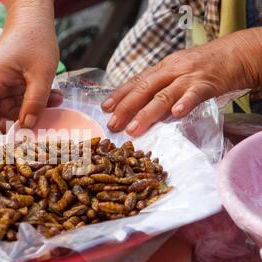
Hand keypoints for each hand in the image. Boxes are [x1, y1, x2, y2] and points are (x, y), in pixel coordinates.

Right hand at [0, 1, 60, 132]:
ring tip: (55, 98)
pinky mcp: (4, 79)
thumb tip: (28, 127)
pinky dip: (31, 97)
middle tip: (47, 113)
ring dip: (32, 106)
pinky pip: (15, 96)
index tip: (19, 129)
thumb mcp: (41, 75)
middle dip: (24, 115)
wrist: (32, 17)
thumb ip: (35, 103)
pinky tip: (50, 93)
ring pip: (11, 105)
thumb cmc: (35, 40)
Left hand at [101, 27, 261, 135]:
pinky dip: (184, 103)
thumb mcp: (175, 71)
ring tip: (134, 128)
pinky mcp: (207, 84)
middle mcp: (171, 71)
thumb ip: (159, 86)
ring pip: (164, 95)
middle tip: (113, 124)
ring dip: (147, 112)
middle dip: (126, 107)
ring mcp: (188, 77)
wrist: (235, 54)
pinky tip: (175, 114)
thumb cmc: (201, 67)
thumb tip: (138, 107)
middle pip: (144, 89)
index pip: (136, 82)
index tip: (104, 108)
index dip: (119, 95)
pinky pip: (194, 94)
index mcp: (162, 68)